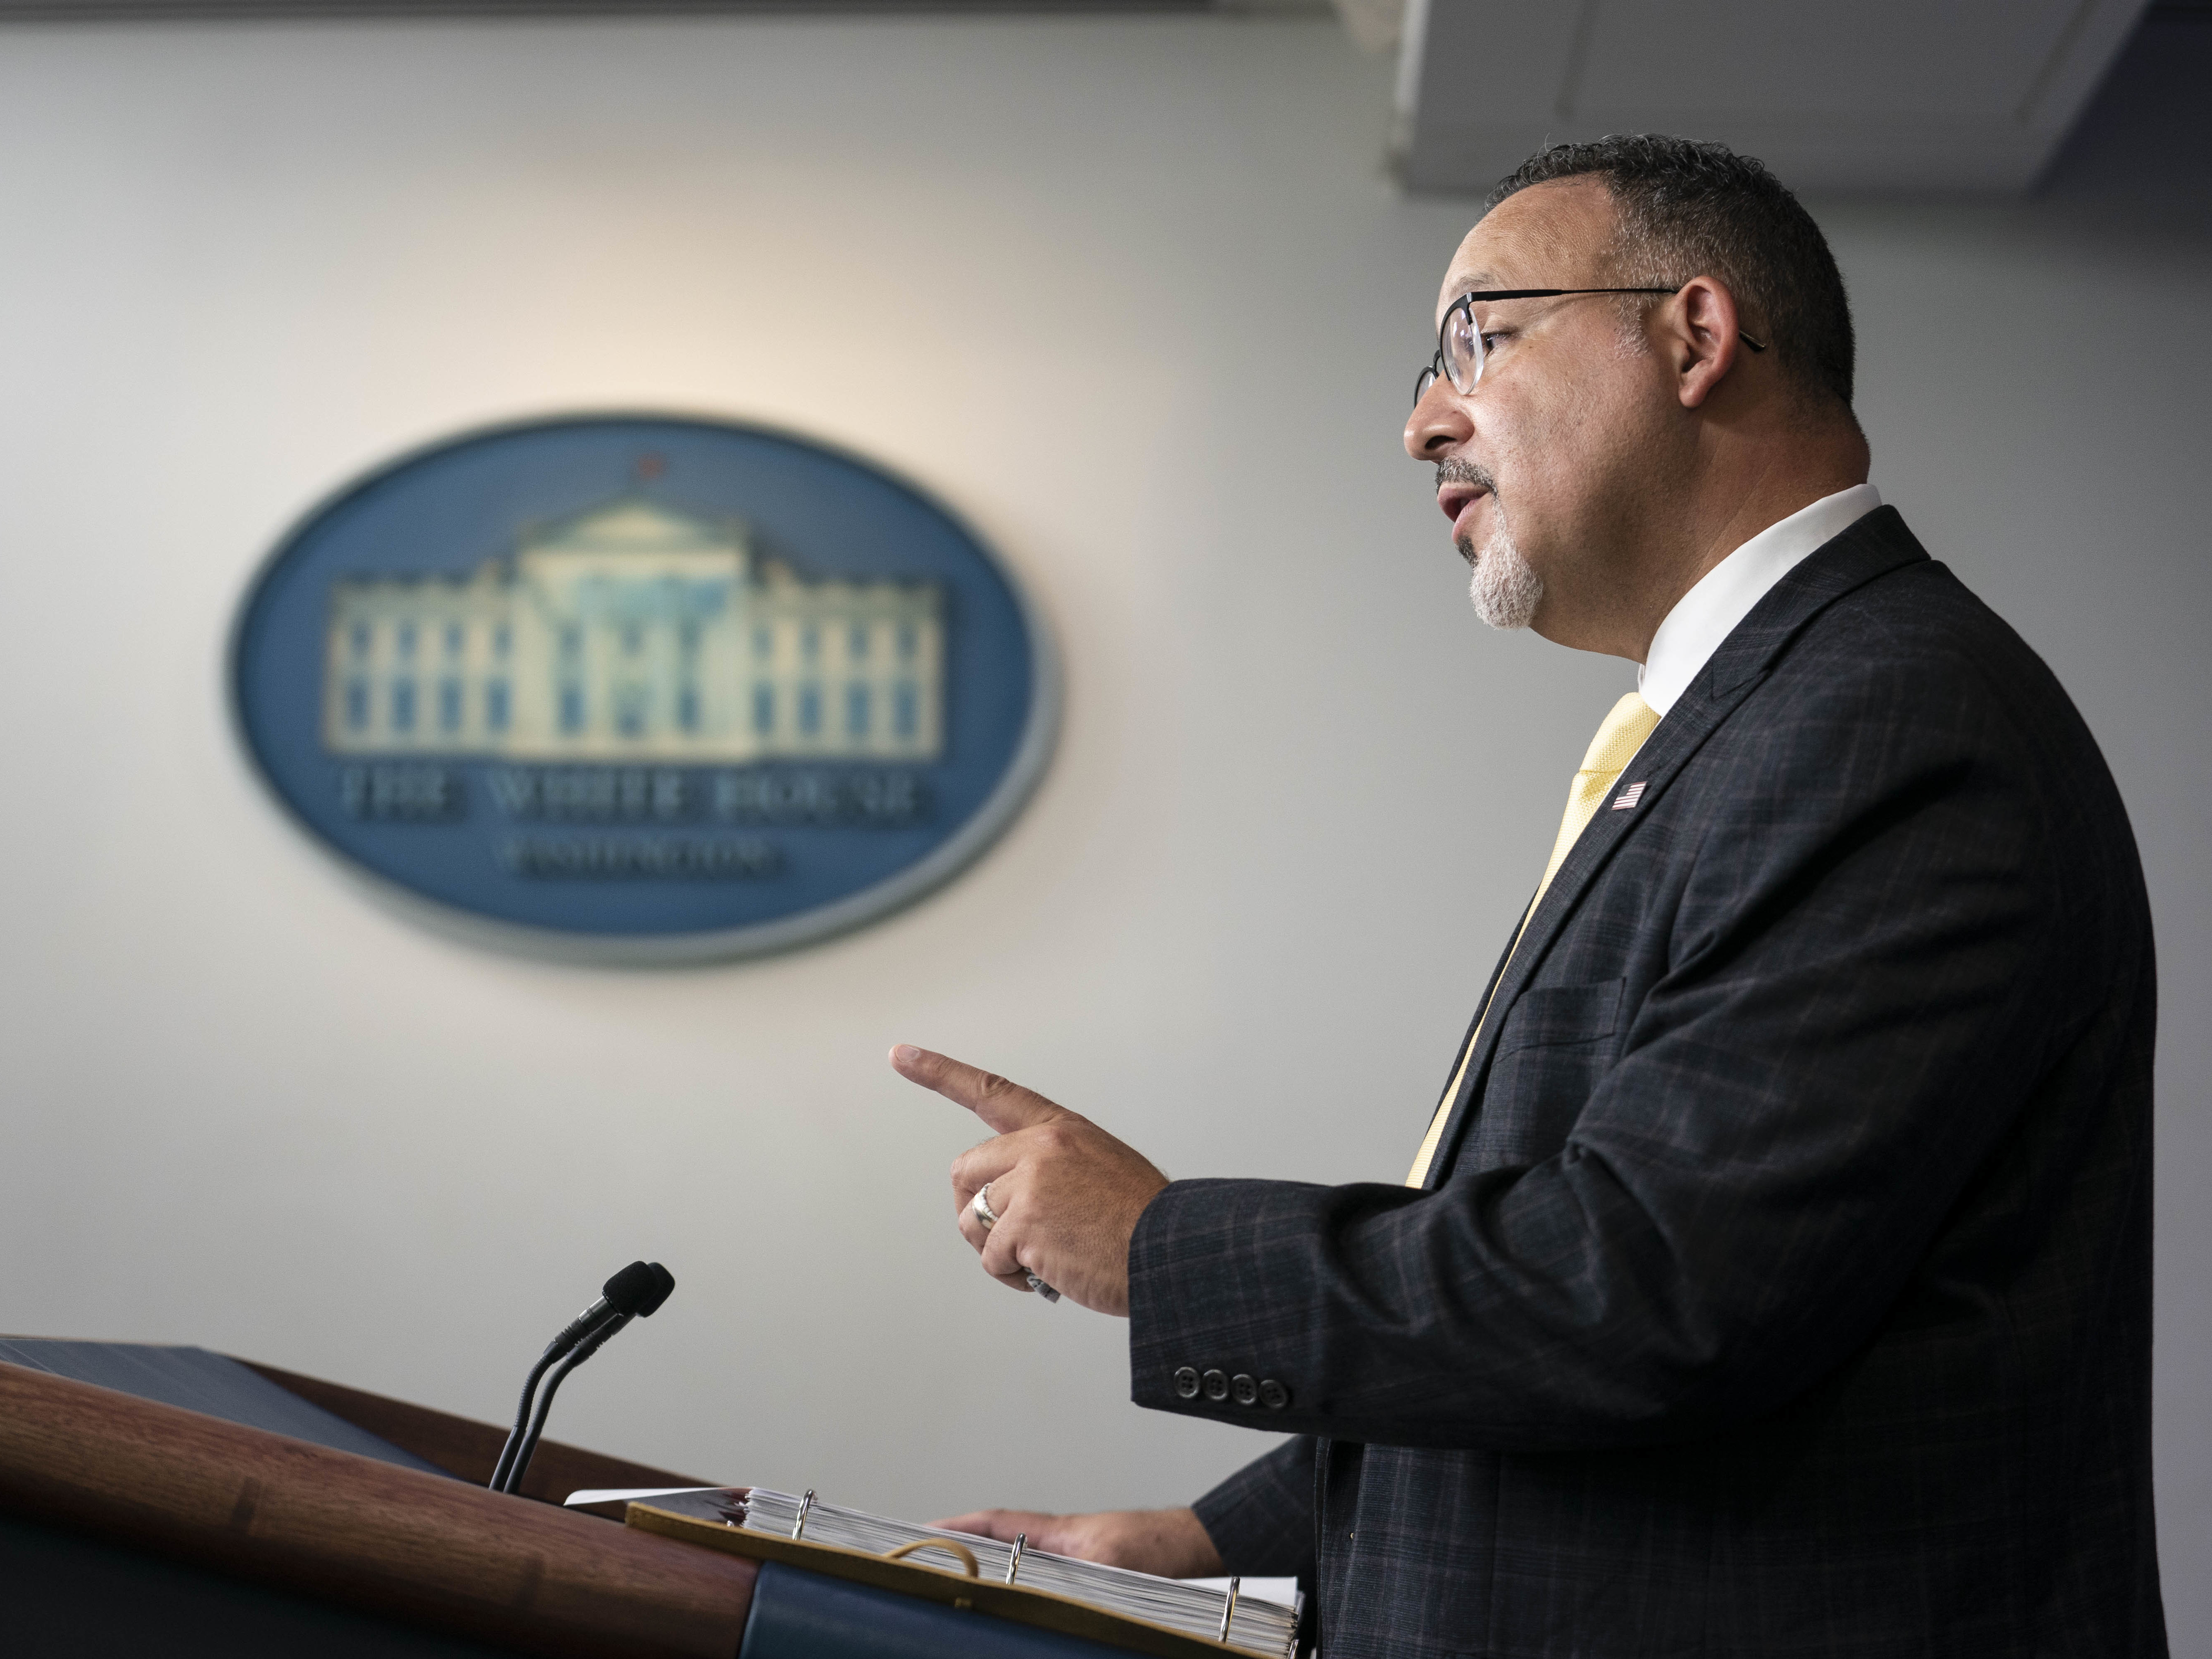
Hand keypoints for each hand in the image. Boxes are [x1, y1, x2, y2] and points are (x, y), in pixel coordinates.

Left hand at [891, 1045, 1169, 1316]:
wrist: (1173, 1251)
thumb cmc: (1141, 1223)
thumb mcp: (1099, 1170)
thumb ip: (1050, 1170)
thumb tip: (1003, 1206)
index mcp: (1061, 1129)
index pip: (992, 1092)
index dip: (940, 1072)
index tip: (900, 1053)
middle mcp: (1041, 1147)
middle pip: (965, 1173)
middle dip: (974, 1210)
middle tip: (1004, 1239)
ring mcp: (1030, 1183)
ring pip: (973, 1221)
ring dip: (997, 1250)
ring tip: (1041, 1259)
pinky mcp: (1024, 1224)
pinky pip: (991, 1257)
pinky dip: (1012, 1275)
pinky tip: (1048, 1274)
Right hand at [928, 1506, 1223, 1578]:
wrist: (1192, 1548)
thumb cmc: (1155, 1547)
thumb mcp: (1104, 1562)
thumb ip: (1069, 1577)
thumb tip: (1037, 1590)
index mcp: (1055, 1531)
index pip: (994, 1523)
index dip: (955, 1526)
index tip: (921, 1531)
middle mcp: (1057, 1544)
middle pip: (997, 1545)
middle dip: (961, 1550)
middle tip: (926, 1565)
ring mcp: (1069, 1561)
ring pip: (1016, 1567)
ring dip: (989, 1574)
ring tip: (958, 1589)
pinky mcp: (1084, 1580)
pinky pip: (1039, 1584)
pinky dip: (1018, 1591)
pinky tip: (1009, 1609)